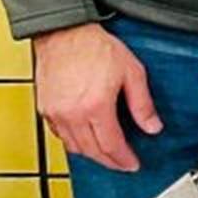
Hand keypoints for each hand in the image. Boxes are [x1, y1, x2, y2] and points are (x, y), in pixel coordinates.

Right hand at [33, 22, 159, 172]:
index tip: (132, 164)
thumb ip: (142, 104)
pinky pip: (60, 135)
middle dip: (109, 161)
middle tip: (122, 163)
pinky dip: (74, 142)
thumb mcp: (131, 72)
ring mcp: (55, 113)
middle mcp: (72, 114)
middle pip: (92, 151)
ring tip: (106, 153)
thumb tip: (152, 126)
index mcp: (95, 106)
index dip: (123, 159)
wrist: (64, 33)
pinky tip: (85, 138)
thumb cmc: (95, 47)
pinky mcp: (44, 109)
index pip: (111, 145)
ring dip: (91, 154)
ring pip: (74, 147)